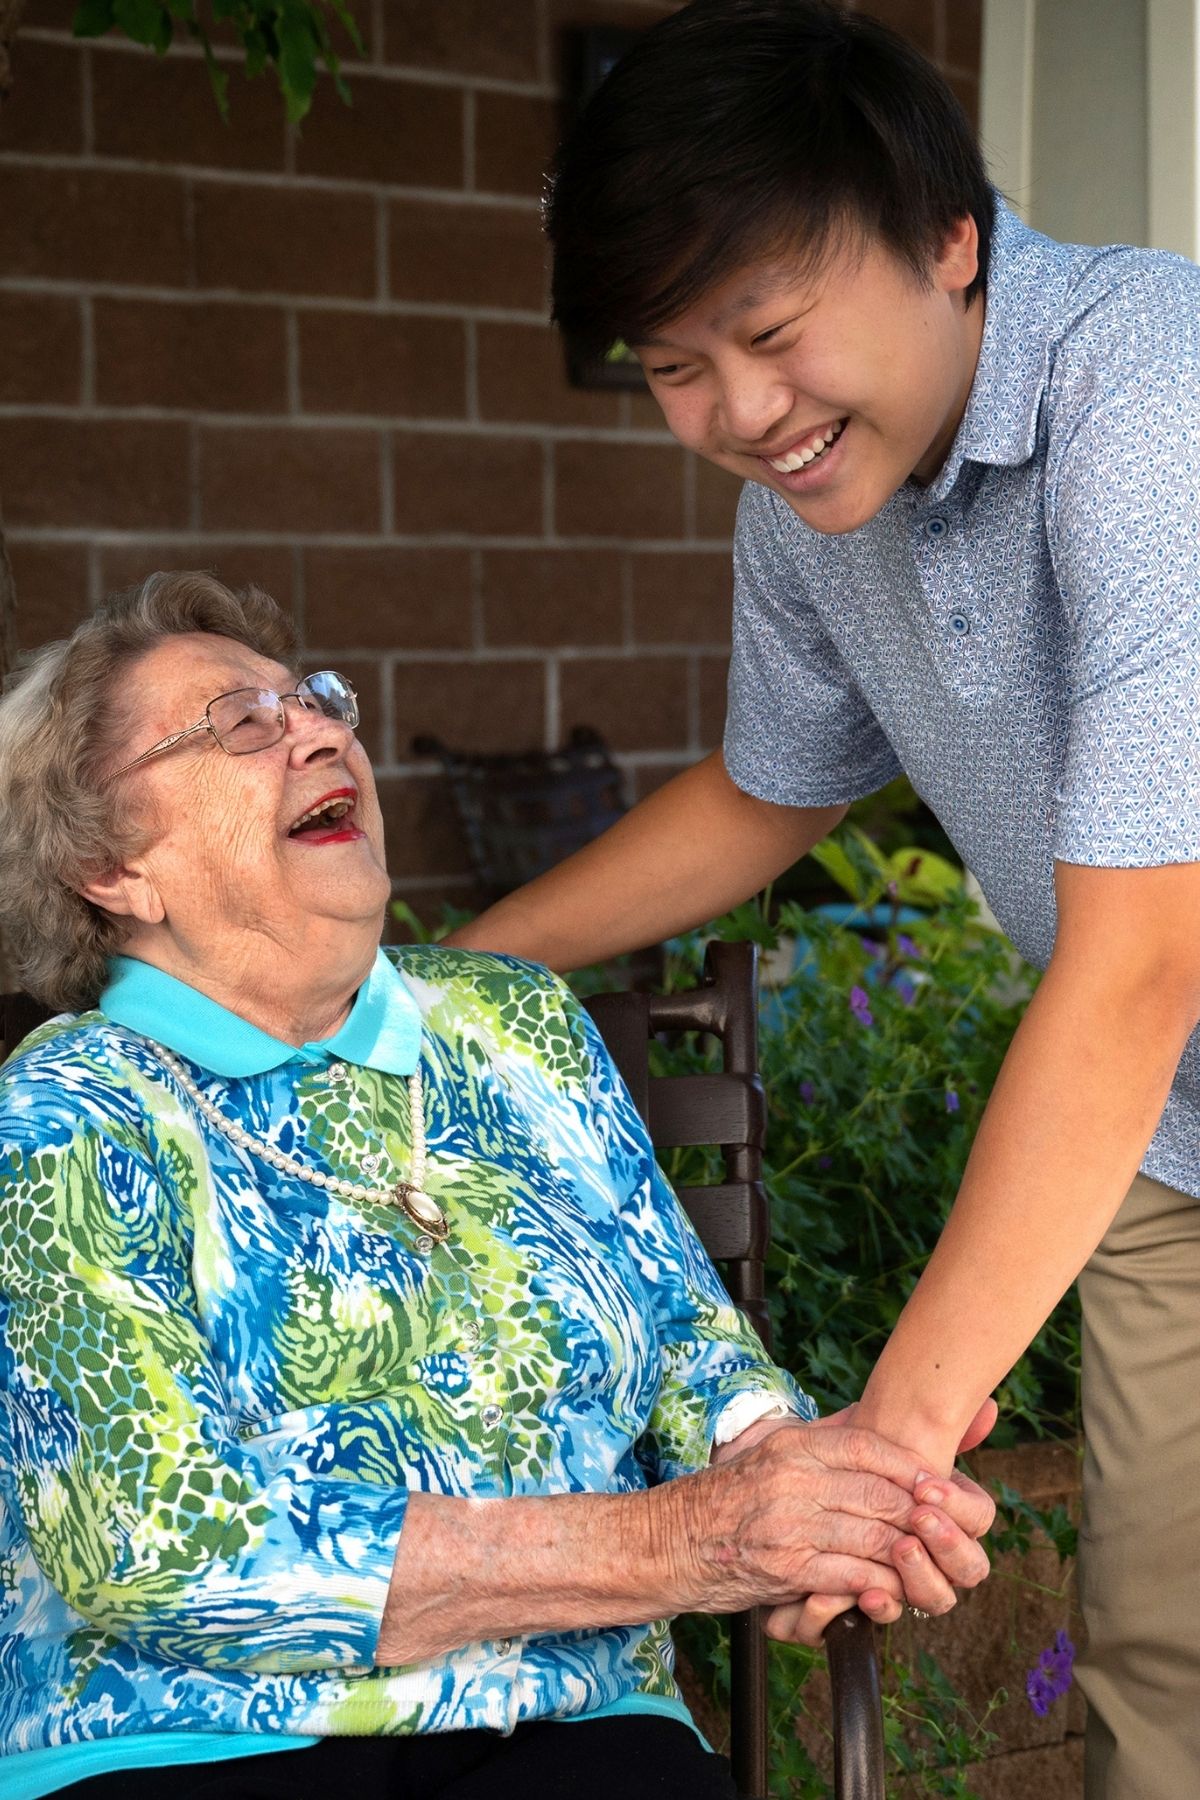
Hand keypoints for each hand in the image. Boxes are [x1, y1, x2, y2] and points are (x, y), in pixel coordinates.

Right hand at [672, 1418, 989, 1634]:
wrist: (667, 1543)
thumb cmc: (723, 1501)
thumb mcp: (766, 1456)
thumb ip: (814, 1449)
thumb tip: (868, 1441)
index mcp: (792, 1445)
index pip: (868, 1446)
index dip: (910, 1466)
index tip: (937, 1481)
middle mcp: (793, 1478)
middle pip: (880, 1492)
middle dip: (919, 1512)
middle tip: (943, 1526)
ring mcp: (790, 1524)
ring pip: (873, 1535)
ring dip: (906, 1553)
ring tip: (925, 1560)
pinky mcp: (786, 1568)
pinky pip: (851, 1575)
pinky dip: (878, 1584)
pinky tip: (890, 1588)